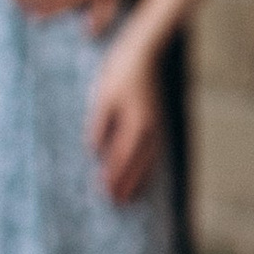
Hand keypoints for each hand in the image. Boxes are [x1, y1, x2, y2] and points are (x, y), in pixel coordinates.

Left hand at [85, 40, 162, 204]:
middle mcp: (150, 129)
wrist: (145, 49)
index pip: (121, 159)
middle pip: (138, 165)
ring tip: (133, 196)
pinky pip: (156, 150)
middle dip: (128, 186)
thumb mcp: (102, 96)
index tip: (105, 195)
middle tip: (118, 205)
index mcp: (135, 125)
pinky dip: (150, 166)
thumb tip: (94, 151)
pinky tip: (146, 170)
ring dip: (141, 180)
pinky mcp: (159, 119)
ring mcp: (157, 124)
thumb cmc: (120, 69)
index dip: (113, 178)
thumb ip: (99, 125)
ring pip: (150, 161)